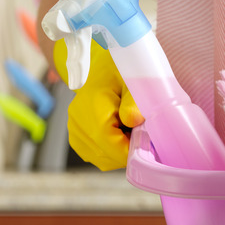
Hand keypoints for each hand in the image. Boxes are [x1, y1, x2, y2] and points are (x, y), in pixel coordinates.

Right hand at [54, 39, 143, 170]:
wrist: (103, 65)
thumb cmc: (121, 70)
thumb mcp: (133, 78)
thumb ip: (134, 100)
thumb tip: (134, 120)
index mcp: (92, 104)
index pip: (107, 141)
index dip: (130, 149)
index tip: (150, 146)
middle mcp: (77, 119)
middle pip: (104, 154)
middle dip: (128, 152)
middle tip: (146, 137)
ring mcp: (75, 129)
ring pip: (100, 159)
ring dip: (120, 153)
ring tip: (134, 133)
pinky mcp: (77, 136)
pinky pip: (96, 155)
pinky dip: (112, 153)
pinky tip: (123, 137)